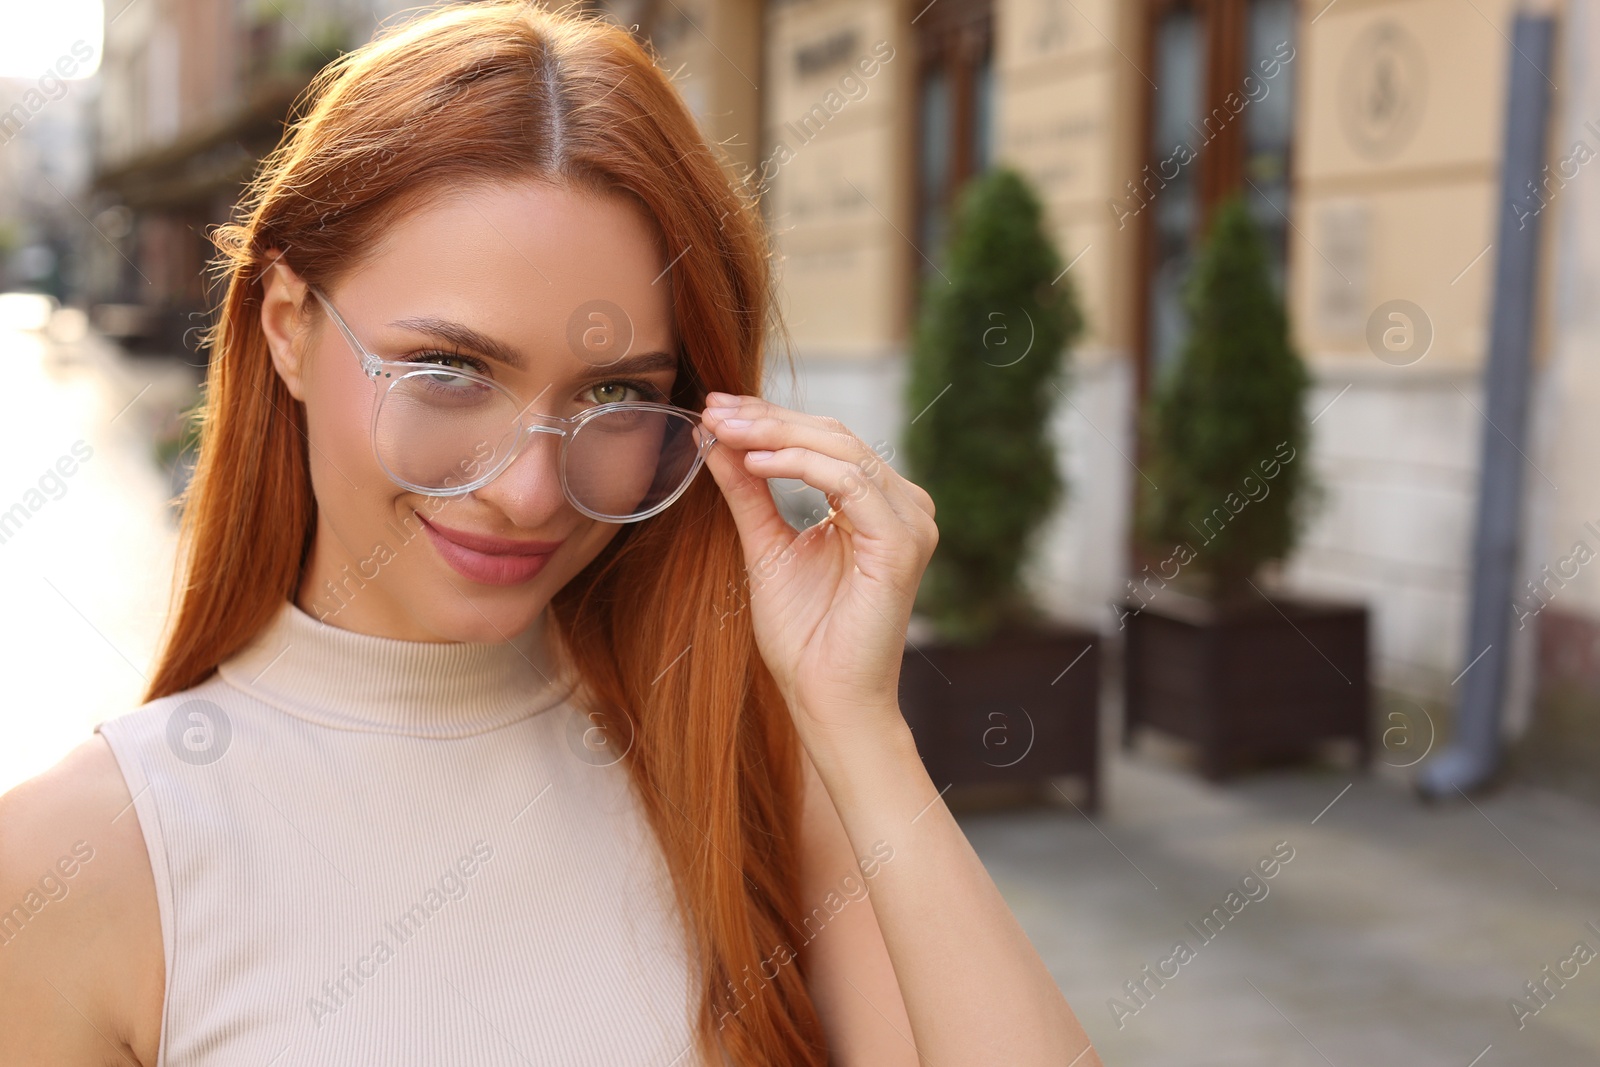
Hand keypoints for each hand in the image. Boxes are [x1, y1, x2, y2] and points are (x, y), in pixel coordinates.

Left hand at [697, 392, 937, 747]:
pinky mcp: (903, 543)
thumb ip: (748, 491)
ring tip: (726, 431)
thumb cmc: (803, 636)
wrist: (826, 698)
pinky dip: (801, 466)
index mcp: (878, 505)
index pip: (825, 441)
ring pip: (842, 450)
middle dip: (768, 418)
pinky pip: (851, 483)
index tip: (716, 408)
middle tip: (715, 409)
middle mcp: (903, 506)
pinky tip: (757, 462)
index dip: (770, 418)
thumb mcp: (765, 546)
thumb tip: (715, 437)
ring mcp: (910, 523)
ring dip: (777, 434)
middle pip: (835, 436)